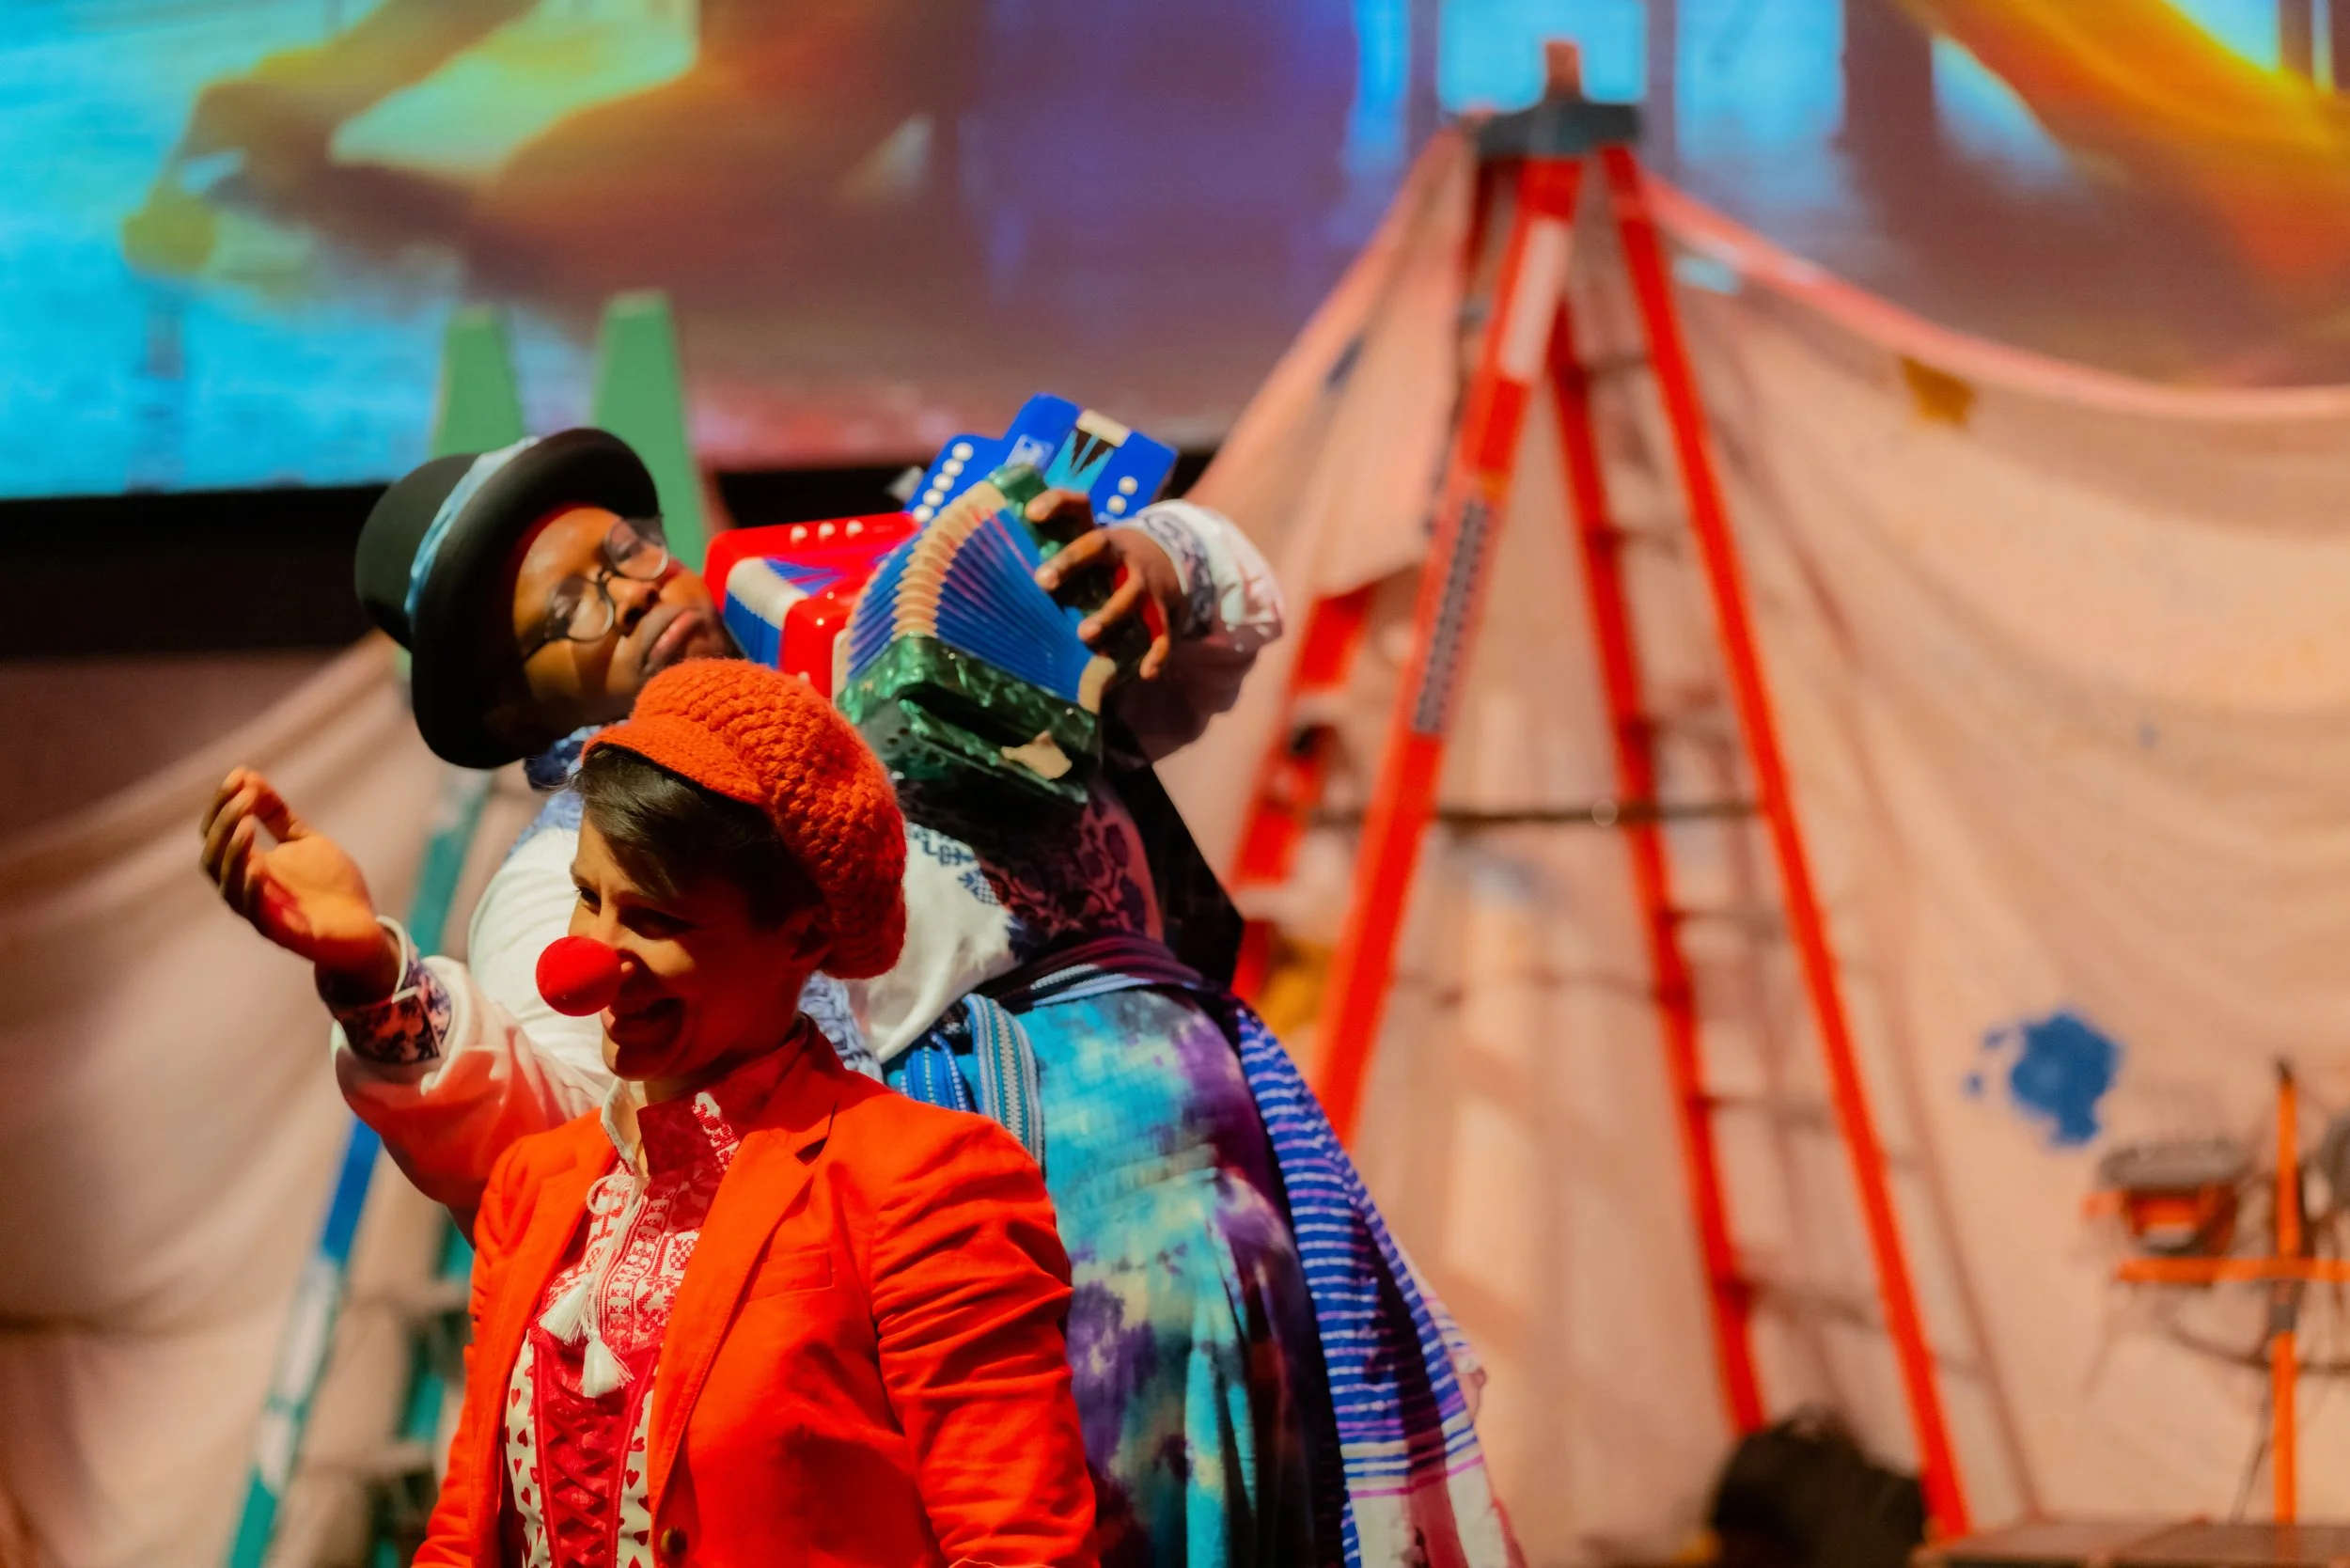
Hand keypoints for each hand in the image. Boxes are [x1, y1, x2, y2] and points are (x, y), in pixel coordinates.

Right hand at [200, 767, 396, 995]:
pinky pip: (256, 914)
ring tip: (245, 826)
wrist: (362, 929)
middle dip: (224, 826)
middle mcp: (245, 889)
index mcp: (247, 866)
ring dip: (233, 855)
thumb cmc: (329, 886)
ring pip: (228, 886)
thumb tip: (247, 775)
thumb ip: (276, 814)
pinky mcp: (282, 933)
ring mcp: (261, 912)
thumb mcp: (303, 841)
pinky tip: (257, 867)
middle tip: (243, 799)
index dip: (222, 805)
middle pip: (213, 858)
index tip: (238, 776)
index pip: (217, 834)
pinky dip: (251, 890)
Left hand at [1027, 490, 1177, 680]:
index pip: (1077, 506)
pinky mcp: (1161, 611)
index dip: (1056, 504)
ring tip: (1084, 635)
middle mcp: (1121, 553)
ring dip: (1108, 614)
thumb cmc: (1110, 558)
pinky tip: (1145, 673)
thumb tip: (1000, 541)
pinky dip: (1157, 654)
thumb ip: (1056, 542)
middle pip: (1097, 546)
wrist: (1169, 560)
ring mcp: (1144, 583)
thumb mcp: (1090, 539)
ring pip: (1129, 596)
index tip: (1031, 513)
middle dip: (1071, 561)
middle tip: (1042, 581)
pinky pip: (1162, 634)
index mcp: (1100, 533)